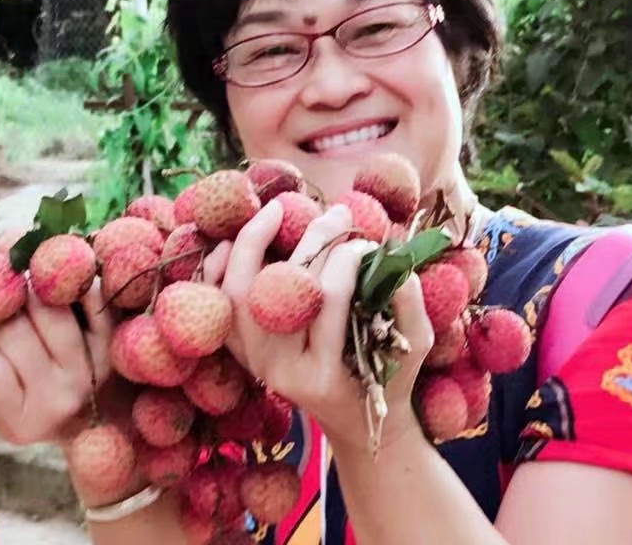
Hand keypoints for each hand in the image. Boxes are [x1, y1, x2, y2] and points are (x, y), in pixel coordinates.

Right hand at [0, 280, 116, 446]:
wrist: (108, 412)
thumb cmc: (38, 394)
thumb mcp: (0, 395)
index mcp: (19, 422)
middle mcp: (58, 402)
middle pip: (16, 331)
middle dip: (2, 307)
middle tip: (4, 297)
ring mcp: (92, 373)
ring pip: (49, 309)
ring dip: (31, 289)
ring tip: (27, 286)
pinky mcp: (116, 345)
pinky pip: (91, 297)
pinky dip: (72, 283)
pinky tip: (60, 284)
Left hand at [209, 200, 436, 451]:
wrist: (355, 421)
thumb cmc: (389, 381)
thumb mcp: (414, 348)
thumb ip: (409, 305)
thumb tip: (395, 258)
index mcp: (324, 374)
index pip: (329, 301)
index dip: (347, 261)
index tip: (367, 243)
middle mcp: (282, 371)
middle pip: (284, 292)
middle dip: (312, 242)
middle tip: (336, 213)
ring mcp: (257, 364)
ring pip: (240, 297)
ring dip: (253, 247)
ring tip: (276, 211)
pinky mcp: (244, 355)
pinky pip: (220, 310)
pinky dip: (218, 275)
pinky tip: (228, 244)